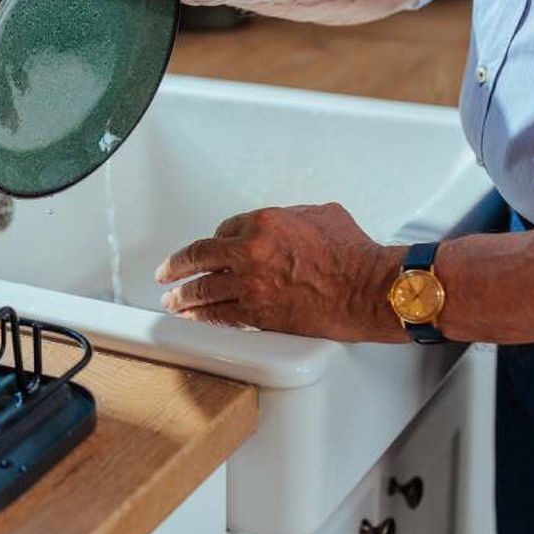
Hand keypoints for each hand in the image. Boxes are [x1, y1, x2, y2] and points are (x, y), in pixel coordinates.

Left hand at [156, 203, 407, 341]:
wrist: (368, 288)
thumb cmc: (353, 253)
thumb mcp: (321, 214)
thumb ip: (291, 218)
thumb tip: (283, 226)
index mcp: (263, 222)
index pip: (224, 229)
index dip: (215, 241)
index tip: (210, 251)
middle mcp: (250, 251)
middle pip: (199, 257)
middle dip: (177, 266)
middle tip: (166, 273)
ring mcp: (251, 284)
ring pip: (203, 289)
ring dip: (183, 296)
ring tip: (172, 300)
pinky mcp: (258, 314)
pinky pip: (220, 316)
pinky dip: (202, 317)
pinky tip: (193, 318)